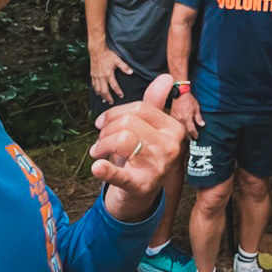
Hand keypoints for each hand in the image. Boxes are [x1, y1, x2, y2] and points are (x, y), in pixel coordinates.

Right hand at [90, 47, 133, 104]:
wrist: (97, 50)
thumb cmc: (108, 55)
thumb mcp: (118, 60)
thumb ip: (124, 67)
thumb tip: (131, 72)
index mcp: (108, 74)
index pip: (114, 86)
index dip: (118, 92)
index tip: (121, 96)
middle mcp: (101, 77)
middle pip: (104, 91)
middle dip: (108, 98)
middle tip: (111, 102)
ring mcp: (96, 76)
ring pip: (98, 89)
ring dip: (101, 96)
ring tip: (104, 100)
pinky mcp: (92, 74)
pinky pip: (94, 84)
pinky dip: (96, 90)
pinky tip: (97, 92)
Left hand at [91, 74, 185, 221]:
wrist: (141, 194)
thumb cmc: (143, 155)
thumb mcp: (150, 129)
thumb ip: (155, 103)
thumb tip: (166, 77)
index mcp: (175, 129)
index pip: (142, 108)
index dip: (116, 112)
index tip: (102, 123)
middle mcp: (171, 146)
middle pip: (129, 122)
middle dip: (106, 129)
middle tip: (100, 141)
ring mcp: (158, 167)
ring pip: (122, 140)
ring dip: (101, 144)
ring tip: (97, 152)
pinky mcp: (141, 186)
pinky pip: (121, 175)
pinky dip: (106, 171)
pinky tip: (97, 167)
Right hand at [171, 92, 204, 139]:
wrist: (180, 94)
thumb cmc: (189, 100)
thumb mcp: (196, 108)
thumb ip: (198, 118)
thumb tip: (202, 125)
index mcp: (187, 118)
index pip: (191, 130)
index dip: (194, 134)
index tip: (196, 137)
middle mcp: (180, 119)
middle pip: (184, 131)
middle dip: (188, 136)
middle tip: (191, 140)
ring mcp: (175, 118)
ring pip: (179, 128)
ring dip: (183, 133)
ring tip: (186, 137)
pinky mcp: (171, 116)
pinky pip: (175, 124)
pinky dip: (178, 127)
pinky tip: (180, 129)